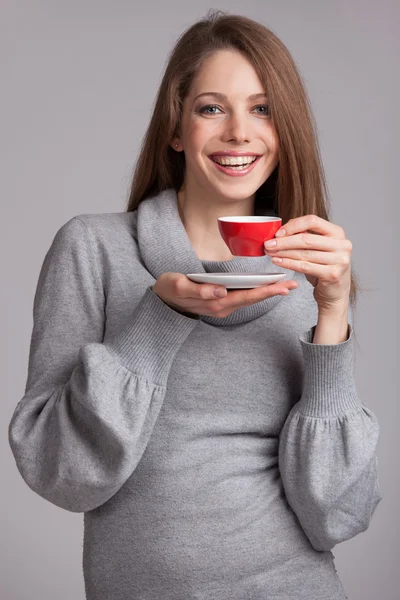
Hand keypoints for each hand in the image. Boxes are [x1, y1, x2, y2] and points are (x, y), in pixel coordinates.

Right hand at [152, 272, 297, 318]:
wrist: (160, 300)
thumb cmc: (169, 290)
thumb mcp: (178, 287)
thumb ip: (198, 290)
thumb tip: (220, 290)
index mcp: (215, 303)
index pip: (245, 297)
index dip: (265, 291)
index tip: (281, 286)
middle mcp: (222, 306)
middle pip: (252, 299)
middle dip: (273, 291)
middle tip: (293, 284)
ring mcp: (222, 305)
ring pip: (249, 298)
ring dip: (267, 291)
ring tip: (285, 284)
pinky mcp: (220, 301)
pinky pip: (243, 297)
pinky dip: (256, 291)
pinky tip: (266, 285)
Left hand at [264, 214, 351, 311]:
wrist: (336, 291)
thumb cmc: (324, 266)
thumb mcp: (318, 248)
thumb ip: (305, 236)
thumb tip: (281, 231)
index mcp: (337, 232)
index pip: (312, 221)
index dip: (293, 226)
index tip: (278, 233)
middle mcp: (342, 244)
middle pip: (306, 239)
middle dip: (283, 241)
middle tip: (268, 244)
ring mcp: (339, 260)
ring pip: (304, 254)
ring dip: (283, 253)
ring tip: (270, 253)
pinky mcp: (332, 274)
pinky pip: (304, 267)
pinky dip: (288, 264)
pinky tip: (278, 261)